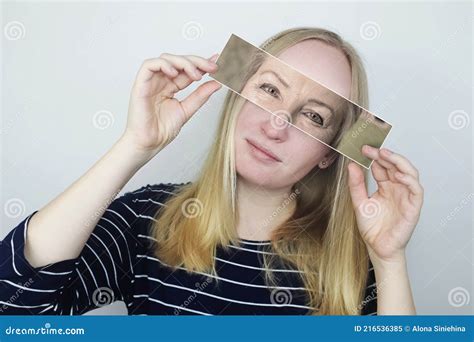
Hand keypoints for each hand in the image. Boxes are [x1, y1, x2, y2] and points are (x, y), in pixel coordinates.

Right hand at [122, 53, 221, 160]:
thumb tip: (217, 83)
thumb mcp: (187, 110)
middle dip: (197, 61)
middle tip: (212, 67)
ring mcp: (150, 82)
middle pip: (178, 61)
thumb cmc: (162, 131)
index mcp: (170, 87)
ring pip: (166, 59)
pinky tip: (175, 73)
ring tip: (196, 75)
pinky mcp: (140, 85)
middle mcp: (161, 82)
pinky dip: (164, 65)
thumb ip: (201, 96)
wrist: (149, 144)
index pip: (187, 70)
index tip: (218, 63)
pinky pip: (149, 65)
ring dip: (183, 62)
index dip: (202, 64)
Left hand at [347, 146, 423, 263]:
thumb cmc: (371, 228)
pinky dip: (409, 180)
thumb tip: (351, 165)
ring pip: (409, 173)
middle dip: (385, 155)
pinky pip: (416, 190)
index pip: (382, 166)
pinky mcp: (413, 206)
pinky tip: (397, 175)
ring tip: (385, 155)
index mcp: (385, 187)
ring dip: (399, 162)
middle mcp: (397, 189)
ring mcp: (406, 196)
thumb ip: (356, 184)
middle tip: (371, 149)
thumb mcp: (359, 202)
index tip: (363, 149)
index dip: (374, 156)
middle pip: (396, 166)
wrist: (377, 248)